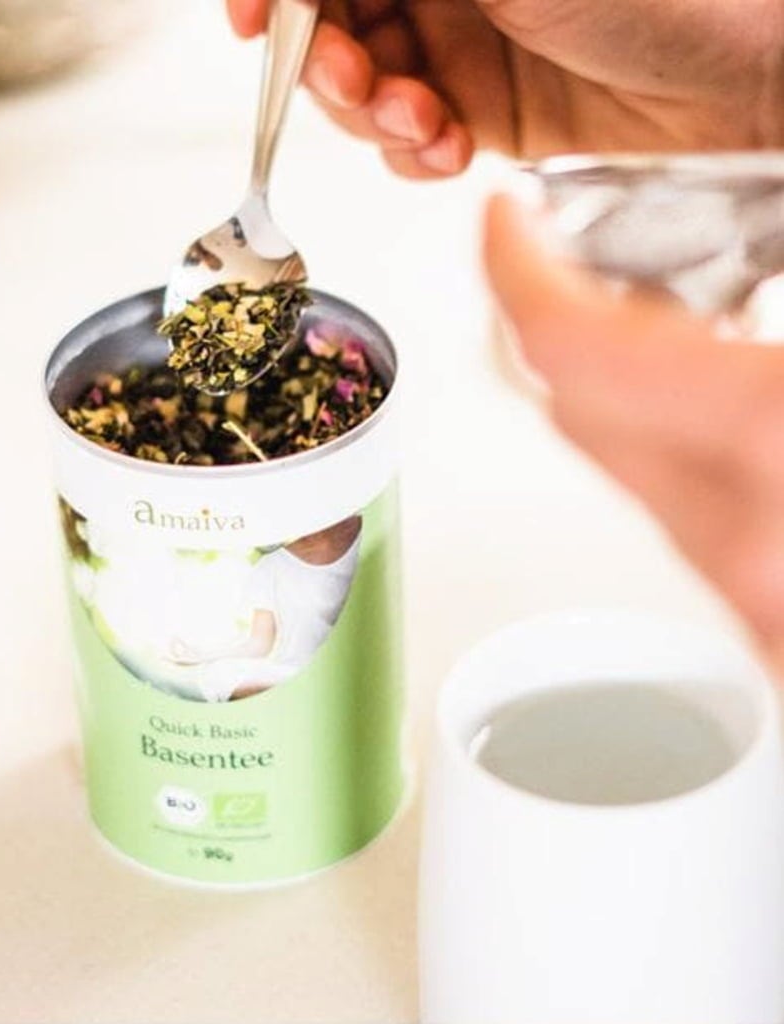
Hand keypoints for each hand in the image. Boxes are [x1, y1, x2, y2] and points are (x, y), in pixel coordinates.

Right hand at [227, 0, 783, 178]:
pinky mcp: (481, 111)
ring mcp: (459, 46)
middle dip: (324, 61)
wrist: (743, 75)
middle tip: (351, 78)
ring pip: (360, 90)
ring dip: (370, 115)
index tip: (247, 24)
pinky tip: (446, 148)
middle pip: (328, 24)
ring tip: (418, 120)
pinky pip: (406, 140)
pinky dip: (411, 152)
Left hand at [485, 194, 783, 676]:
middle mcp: (747, 542)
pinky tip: (733, 403)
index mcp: (779, 440)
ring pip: (627, 470)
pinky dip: (679, 444)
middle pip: (576, 411)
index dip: (519, 271)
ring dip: (617, 379)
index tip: (503, 223)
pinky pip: (688, 517)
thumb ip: (757, 363)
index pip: (571, 349)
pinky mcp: (777, 627)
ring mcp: (758, 601)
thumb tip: (741, 292)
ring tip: (656, 307)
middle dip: (555, 320)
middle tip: (565, 254)